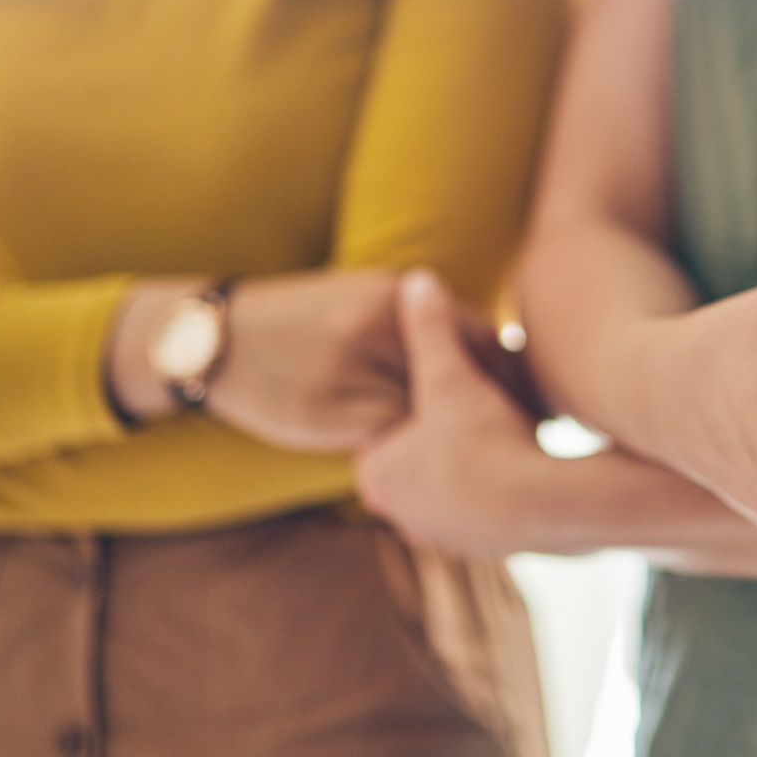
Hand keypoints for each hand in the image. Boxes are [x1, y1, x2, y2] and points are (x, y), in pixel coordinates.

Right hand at [108, 268, 539, 453]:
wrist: (221, 341)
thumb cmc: (301, 322)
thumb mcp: (361, 300)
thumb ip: (418, 321)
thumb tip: (490, 348)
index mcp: (392, 293)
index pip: (479, 334)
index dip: (513, 373)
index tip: (536, 399)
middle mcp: (378, 328)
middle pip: (465, 375)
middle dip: (499, 406)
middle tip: (530, 429)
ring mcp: (353, 371)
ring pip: (431, 412)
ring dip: (464, 433)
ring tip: (495, 452)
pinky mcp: (331, 413)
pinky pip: (392, 438)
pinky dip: (418, 450)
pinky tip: (439, 463)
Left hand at [355, 270, 544, 554]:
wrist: (544, 504)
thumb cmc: (486, 439)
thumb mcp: (451, 374)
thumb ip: (429, 328)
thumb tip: (417, 277)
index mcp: (375, 476)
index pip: (392, 420)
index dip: (428, 393)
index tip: (456, 383)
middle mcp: (399, 514)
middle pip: (424, 450)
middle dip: (450, 427)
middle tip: (484, 406)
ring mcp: (441, 536)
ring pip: (458, 477)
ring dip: (479, 454)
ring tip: (508, 431)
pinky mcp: (481, 549)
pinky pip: (487, 502)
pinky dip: (502, 482)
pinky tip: (525, 461)